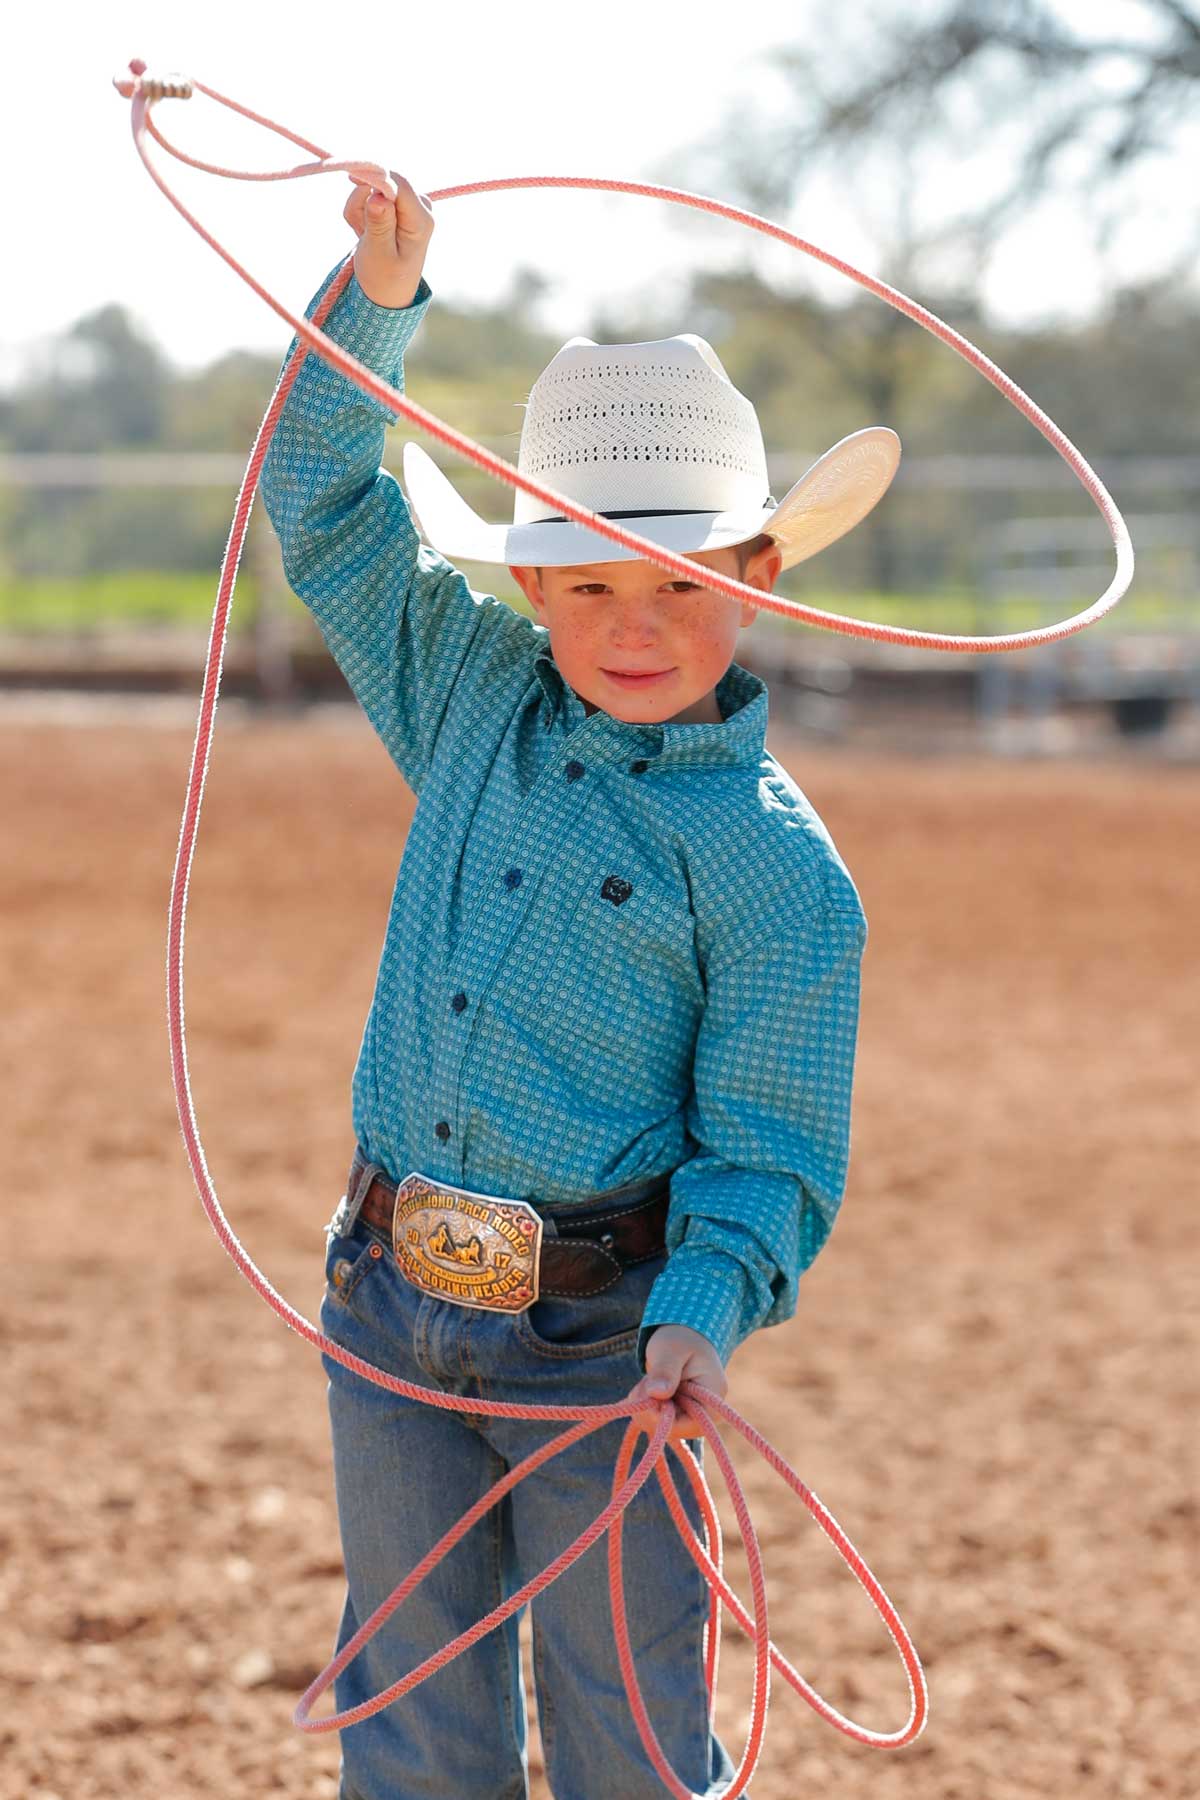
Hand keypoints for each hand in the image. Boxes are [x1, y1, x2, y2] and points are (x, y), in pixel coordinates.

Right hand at [344, 173, 434, 309]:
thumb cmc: (384, 279)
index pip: (399, 184)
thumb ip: (380, 225)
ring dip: (358, 209)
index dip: (375, 176)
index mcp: (422, 220)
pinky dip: (359, 212)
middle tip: (359, 230)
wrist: (385, 293)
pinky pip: (368, 194)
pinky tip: (364, 233)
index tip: (350, 177)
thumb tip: (379, 198)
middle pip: (383, 181)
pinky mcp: (395, 204)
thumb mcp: (379, 255)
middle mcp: (420, 207)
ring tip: (362, 236)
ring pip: (371, 187)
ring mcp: (408, 204)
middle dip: (363, 200)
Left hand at [627, 1325, 727, 1446]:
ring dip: (646, 1407)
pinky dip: (647, 1406)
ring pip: (662, 1427)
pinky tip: (647, 1388)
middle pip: (674, 1429)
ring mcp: (692, 1414)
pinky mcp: (679, 1413)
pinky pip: (658, 1420)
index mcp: (713, 1398)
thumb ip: (665, 1370)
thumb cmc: (681, 1338)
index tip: (645, 1396)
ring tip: (647, 1381)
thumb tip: (656, 1393)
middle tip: (642, 1385)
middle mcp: (707, 1412)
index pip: (689, 1425)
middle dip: (651, 1410)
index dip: (663, 1418)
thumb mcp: (672, 1349)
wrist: (683, 1334)